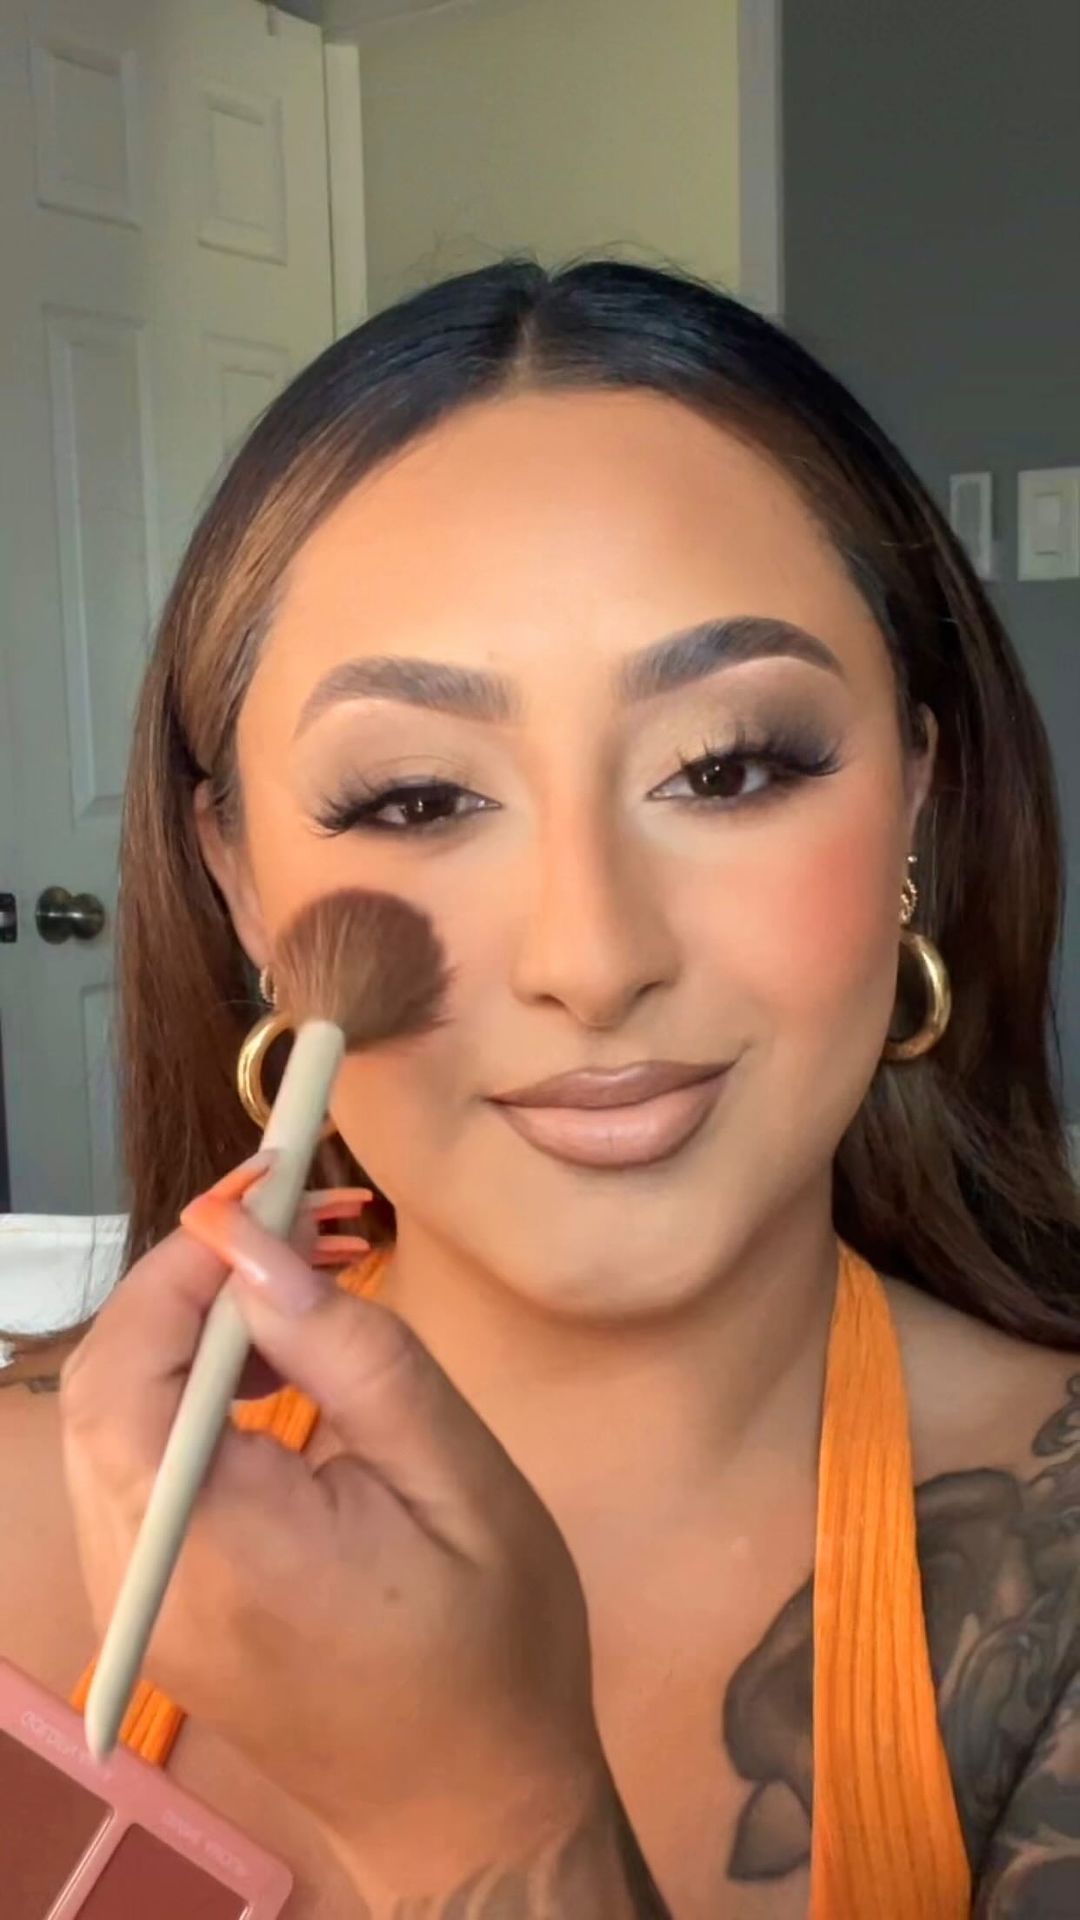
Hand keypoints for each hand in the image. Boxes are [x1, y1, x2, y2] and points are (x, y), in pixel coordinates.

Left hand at [59, 1155, 614, 1902]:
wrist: (474, 1811)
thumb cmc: (496, 1649)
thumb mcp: (460, 1480)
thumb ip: (356, 1355)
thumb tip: (260, 1249)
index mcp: (227, 1549)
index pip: (135, 1371)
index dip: (183, 1264)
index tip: (264, 1189)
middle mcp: (152, 1580)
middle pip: (106, 1387)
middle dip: (186, 1285)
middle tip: (289, 1225)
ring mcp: (143, 1603)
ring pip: (112, 1422)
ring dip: (188, 1335)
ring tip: (297, 1287)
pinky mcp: (158, 1607)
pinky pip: (140, 1470)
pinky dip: (190, 1395)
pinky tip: (272, 1373)